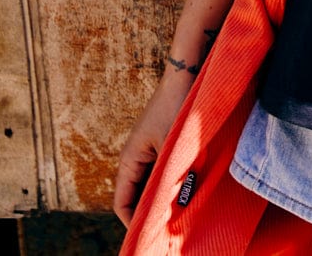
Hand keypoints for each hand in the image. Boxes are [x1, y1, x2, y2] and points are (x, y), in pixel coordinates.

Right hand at [113, 70, 193, 226]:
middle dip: (149, 214)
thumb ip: (168, 178)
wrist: (186, 73)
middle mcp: (135, 157)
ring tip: (180, 214)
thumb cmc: (177, 107)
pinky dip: (171, 182)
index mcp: (129, 160)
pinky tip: (189, 188)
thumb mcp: (173, 148)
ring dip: (162, 197)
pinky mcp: (163, 142)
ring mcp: (149, 149)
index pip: (122, 204)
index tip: (150, 239)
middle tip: (167, 232)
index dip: (133, 224)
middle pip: (135, 196)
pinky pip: (162, 171)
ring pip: (151, 184)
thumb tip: (171, 208)